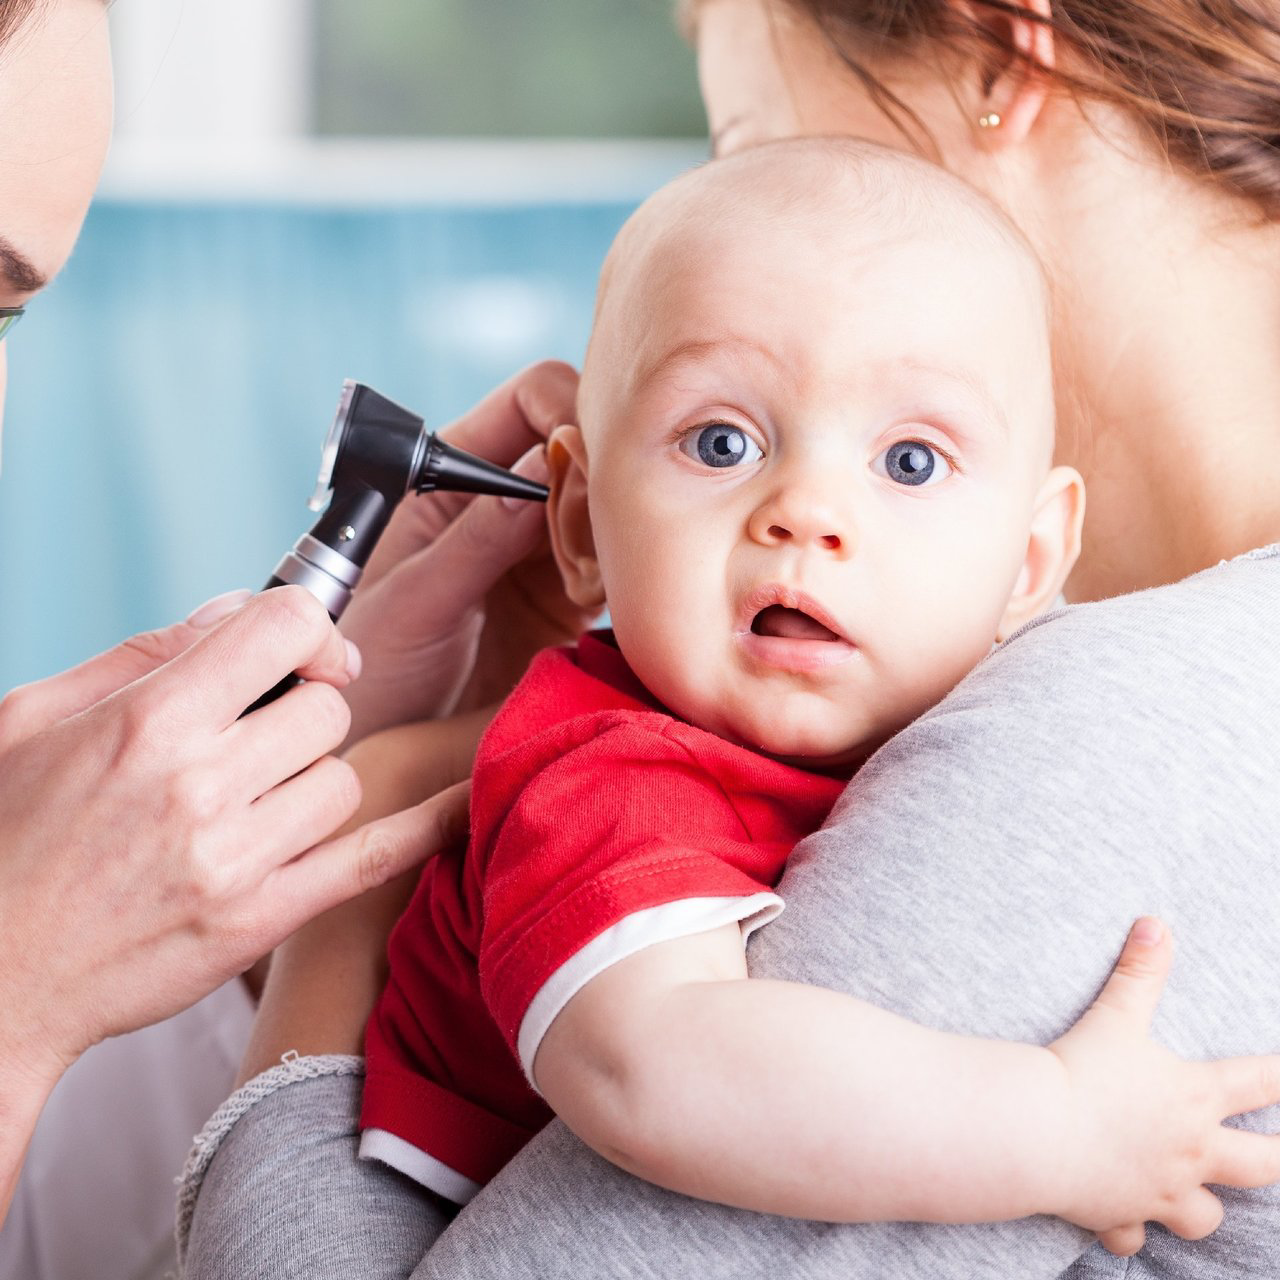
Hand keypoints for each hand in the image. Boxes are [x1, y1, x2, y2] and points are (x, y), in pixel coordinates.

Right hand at [0, 587, 444, 1088]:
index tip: (301, 648)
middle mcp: (199, 786)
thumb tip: (240, 609)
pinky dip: (423, 826)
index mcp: (148, 721)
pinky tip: (457, 801)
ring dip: (314, 777)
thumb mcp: (35, 716)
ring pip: (344, 777)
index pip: (285, 627)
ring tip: (257, 798)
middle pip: (327, 708)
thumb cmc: (3, 837)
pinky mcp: (258, 921)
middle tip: (258, 738)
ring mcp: (235, 860)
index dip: (307, 627)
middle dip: (302, 710)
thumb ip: (147, 651)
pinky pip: (372, 860)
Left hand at [339, 360, 595, 741]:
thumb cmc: (366, 668)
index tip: (590, 461)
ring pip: (607, 504)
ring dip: (618, 528)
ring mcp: (537, 548)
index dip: (567, 413)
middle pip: (579, 445)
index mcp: (448, 475)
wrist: (374, 743)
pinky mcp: (566, 598)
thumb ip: (476, 538)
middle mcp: (499, 501)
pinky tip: (615, 599)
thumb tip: (541, 465)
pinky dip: (627, 574)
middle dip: (604, 472)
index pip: (528, 400)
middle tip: (607, 526)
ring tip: (603, 573)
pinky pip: (615, 565)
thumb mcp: (413, 601)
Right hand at [1047, 918, 1279, 1253]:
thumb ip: (1138, 971)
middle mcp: (1189, 1151)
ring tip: (1195, 1193)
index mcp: (1194, 1098)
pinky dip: (1130, 1228)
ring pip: (1206, 1216)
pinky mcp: (1120, 1214)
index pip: (1261, 1082)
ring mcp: (1158, 1191)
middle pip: (1261, 1165)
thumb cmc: (1079, 1071)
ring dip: (1205, 1206)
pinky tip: (1121, 1217)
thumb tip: (1155, 923)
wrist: (1036, 1130)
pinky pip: (1134, 1235)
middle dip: (1278, 1156)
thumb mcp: (1114, 1016)